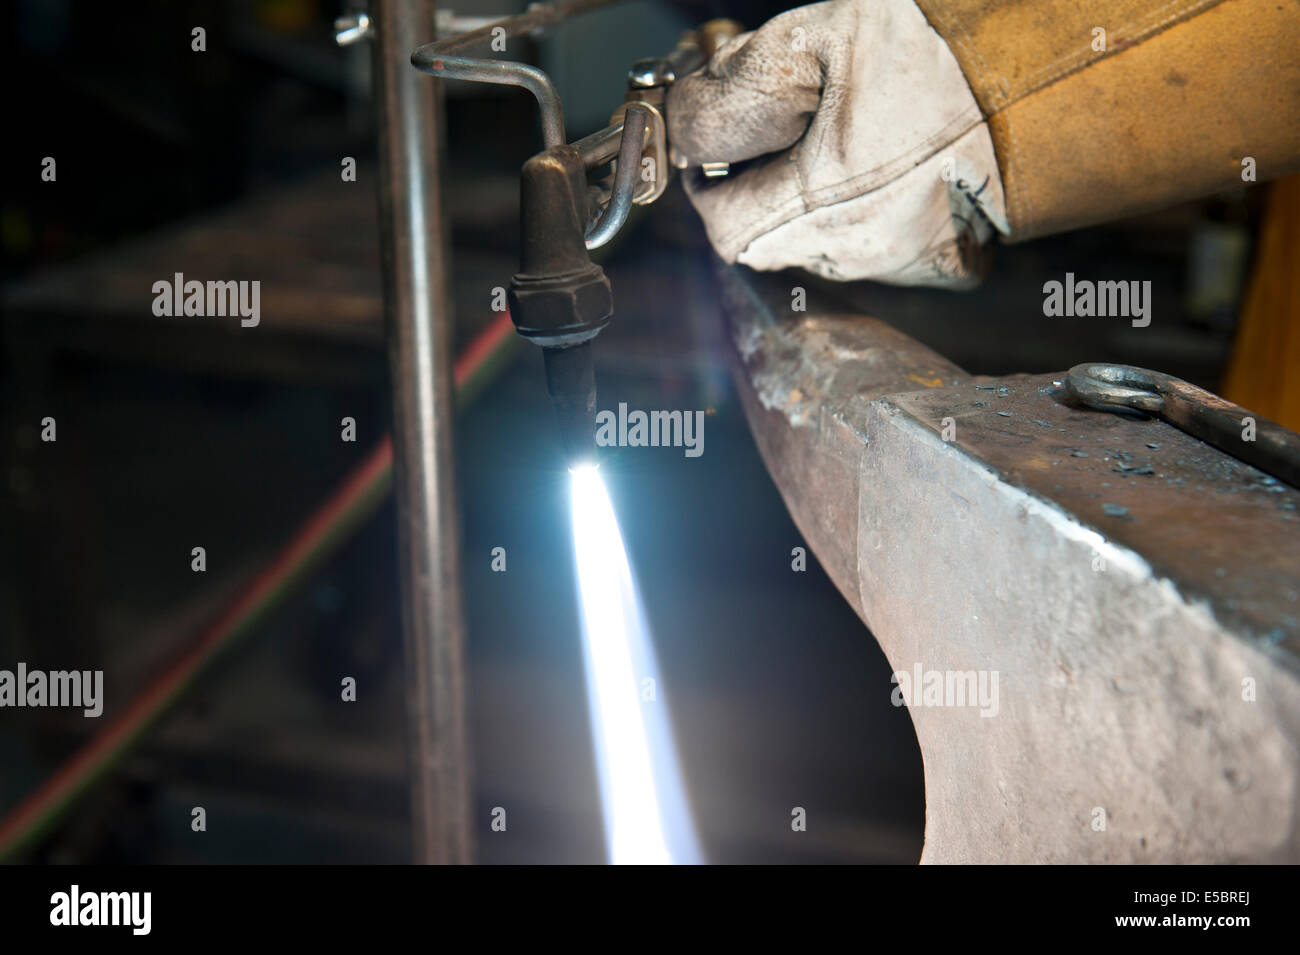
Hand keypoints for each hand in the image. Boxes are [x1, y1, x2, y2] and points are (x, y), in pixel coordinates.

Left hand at [667, 0, 1007, 287]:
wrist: (1057, 61)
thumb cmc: (946, 43)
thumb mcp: (819, 37)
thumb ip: (738, 88)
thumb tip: (690, 125)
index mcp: (825, 198)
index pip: (726, 231)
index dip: (709, 190)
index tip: (714, 157)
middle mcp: (862, 246)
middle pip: (769, 247)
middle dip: (756, 195)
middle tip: (776, 137)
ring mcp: (905, 261)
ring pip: (819, 251)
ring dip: (806, 207)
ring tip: (838, 140)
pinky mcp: (945, 263)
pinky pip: (877, 254)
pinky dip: (862, 218)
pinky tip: (883, 169)